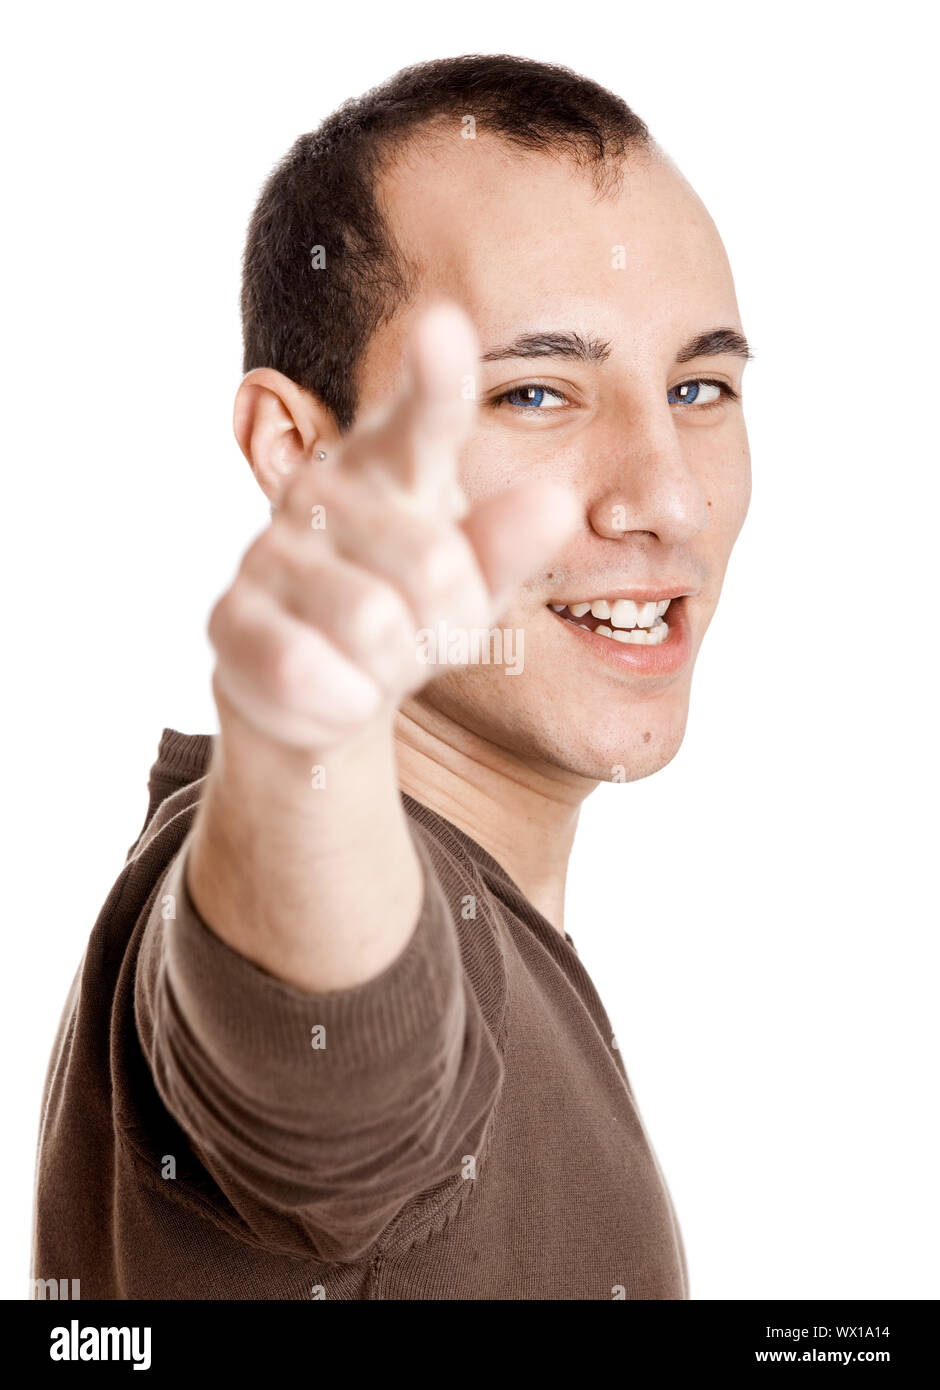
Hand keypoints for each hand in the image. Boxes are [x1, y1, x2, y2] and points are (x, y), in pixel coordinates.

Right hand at [209, 303, 578, 750]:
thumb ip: (508, 545)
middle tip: (426, 631)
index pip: (422, 419)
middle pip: (436, 567)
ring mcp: (267, 550)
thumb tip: (555, 505)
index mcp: (390, 465)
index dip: (437, 380)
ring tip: (375, 656)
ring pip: (374, 627)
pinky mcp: (229, 618)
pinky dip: (342, 702)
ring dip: (392, 667)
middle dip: (449, 624)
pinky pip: (310, 672)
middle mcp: (322, 490)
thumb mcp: (475, 584)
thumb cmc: (410, 614)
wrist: (322, 688)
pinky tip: (333, 688)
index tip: (448, 327)